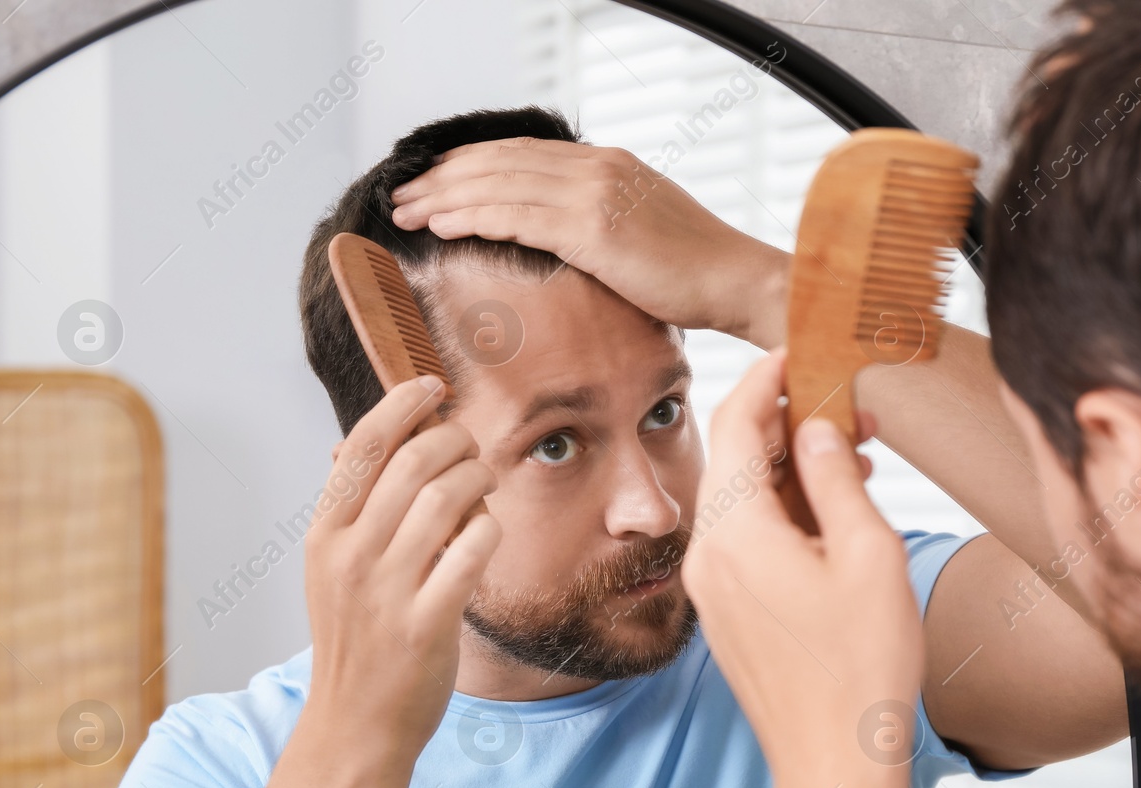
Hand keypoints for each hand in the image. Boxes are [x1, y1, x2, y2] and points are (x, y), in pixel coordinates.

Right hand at [301, 377, 500, 757]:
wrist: (356, 725)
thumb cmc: (356, 640)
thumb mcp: (333, 570)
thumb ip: (354, 509)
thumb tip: (372, 439)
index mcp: (324, 534)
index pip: (361, 446)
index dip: (402, 404)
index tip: (433, 386)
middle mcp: (349, 555)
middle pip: (413, 462)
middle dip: (455, 441)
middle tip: (472, 450)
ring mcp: (386, 590)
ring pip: (447, 498)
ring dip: (478, 481)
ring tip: (483, 487)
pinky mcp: (426, 621)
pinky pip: (473, 549)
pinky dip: (489, 530)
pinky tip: (486, 535)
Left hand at [389, 137, 790, 347]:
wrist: (737, 281)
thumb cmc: (696, 273)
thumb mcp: (642, 233)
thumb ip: (600, 224)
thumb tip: (564, 240)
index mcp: (607, 164)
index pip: (522, 153)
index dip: (471, 164)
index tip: (434, 180)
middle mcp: (596, 168)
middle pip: (500, 161)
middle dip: (444, 177)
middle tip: (402, 193)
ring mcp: (594, 194)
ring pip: (499, 184)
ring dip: (444, 197)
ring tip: (405, 212)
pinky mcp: (593, 229)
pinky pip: (516, 216)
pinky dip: (472, 218)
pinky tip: (441, 226)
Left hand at [681, 352, 921, 787]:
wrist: (836, 768)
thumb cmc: (862, 668)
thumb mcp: (868, 554)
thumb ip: (837, 477)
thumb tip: (816, 427)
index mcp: (734, 531)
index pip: (737, 422)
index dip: (768, 375)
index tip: (803, 350)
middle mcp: (708, 556)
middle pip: (737, 459)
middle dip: (791, 424)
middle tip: (855, 410)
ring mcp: (713, 591)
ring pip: (742, 501)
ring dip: (792, 472)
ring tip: (858, 461)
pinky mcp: (727, 617)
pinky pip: (745, 541)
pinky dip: (784, 514)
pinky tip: (834, 516)